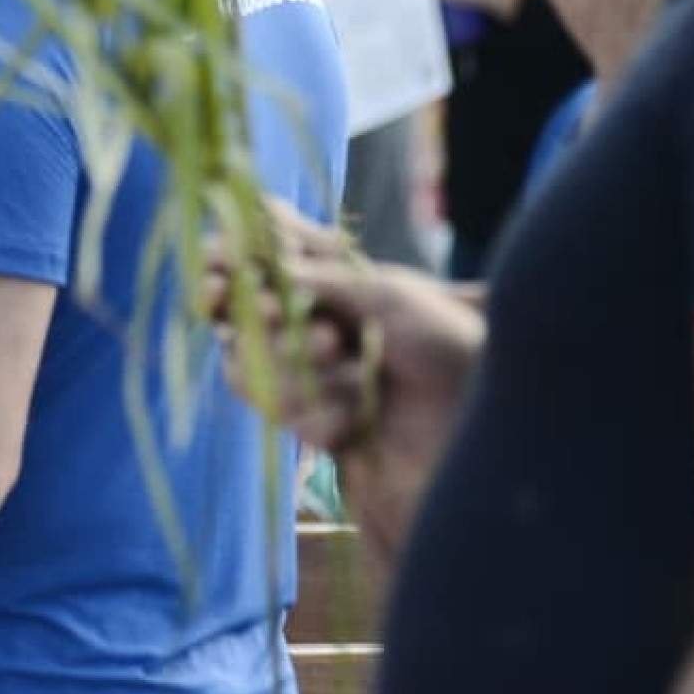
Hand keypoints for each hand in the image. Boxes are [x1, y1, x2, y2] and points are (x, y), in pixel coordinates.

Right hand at [208, 201, 479, 569]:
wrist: (480, 421)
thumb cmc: (443, 342)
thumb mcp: (381, 294)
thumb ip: (311, 279)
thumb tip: (255, 269)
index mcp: (328, 285)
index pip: (255, 274)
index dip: (227, 277)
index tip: (213, 280)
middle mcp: (311, 328)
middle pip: (241, 327)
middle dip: (272, 333)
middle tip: (328, 338)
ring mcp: (312, 379)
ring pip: (256, 374)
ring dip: (297, 375)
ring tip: (351, 371)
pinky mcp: (319, 424)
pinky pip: (285, 416)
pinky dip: (318, 415)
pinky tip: (355, 420)